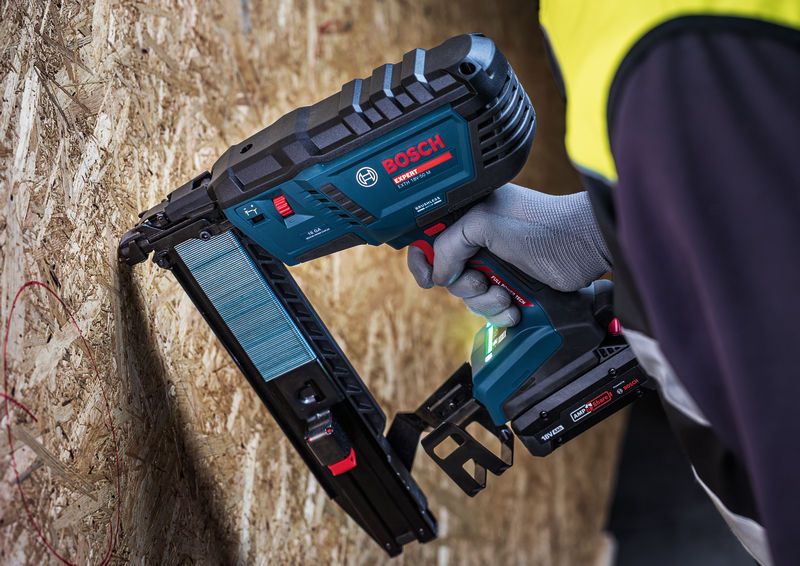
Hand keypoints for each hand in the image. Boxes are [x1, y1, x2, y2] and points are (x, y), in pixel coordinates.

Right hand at [407, 184, 609, 325]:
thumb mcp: (484, 223)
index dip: (422, 258)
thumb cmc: (541, 224)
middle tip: (482, 280)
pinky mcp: (511, 286)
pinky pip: (489, 309)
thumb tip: (438, 275)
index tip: (427, 276)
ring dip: (484, 302)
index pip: (428, 238)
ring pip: (468, 297)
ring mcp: (494, 264)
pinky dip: (499, 312)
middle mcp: (477, 240)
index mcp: (466, 216)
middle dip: (463, 285)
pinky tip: (515, 306)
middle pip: (447, 275)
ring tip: (505, 294)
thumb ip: (449, 244)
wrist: (583, 246)